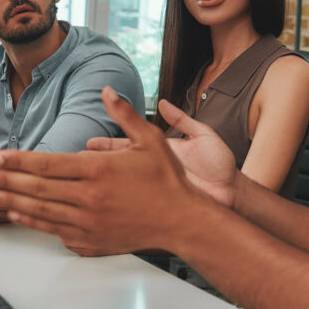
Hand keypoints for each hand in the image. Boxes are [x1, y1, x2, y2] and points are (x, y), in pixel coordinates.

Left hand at [0, 86, 205, 255]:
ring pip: (40, 211)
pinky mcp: (90, 241)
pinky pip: (54, 231)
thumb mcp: (149, 139)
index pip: (48, 164)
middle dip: (5, 181)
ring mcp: (88, 222)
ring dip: (10, 202)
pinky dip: (33, 222)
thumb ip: (123, 114)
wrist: (181, 221)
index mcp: (98, 170)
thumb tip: (106, 89)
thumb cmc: (166, 181)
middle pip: (36, 188)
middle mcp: (89, 197)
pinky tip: (17, 215)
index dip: (19, 159)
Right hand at [87, 99, 239, 207]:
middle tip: (75, 163)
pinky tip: (103, 205)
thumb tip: (163, 102)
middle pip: (118, 167)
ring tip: (81, 184)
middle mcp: (153, 172)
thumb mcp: (202, 135)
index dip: (107, 145)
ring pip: (122, 186)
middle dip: (96, 165)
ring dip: (103, 184)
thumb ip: (181, 119)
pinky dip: (119, 204)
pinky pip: (135, 204)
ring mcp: (155, 189)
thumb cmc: (220, 165)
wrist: (234, 192)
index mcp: (160, 153)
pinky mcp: (161, 204)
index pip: (127, 146)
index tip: (88, 143)